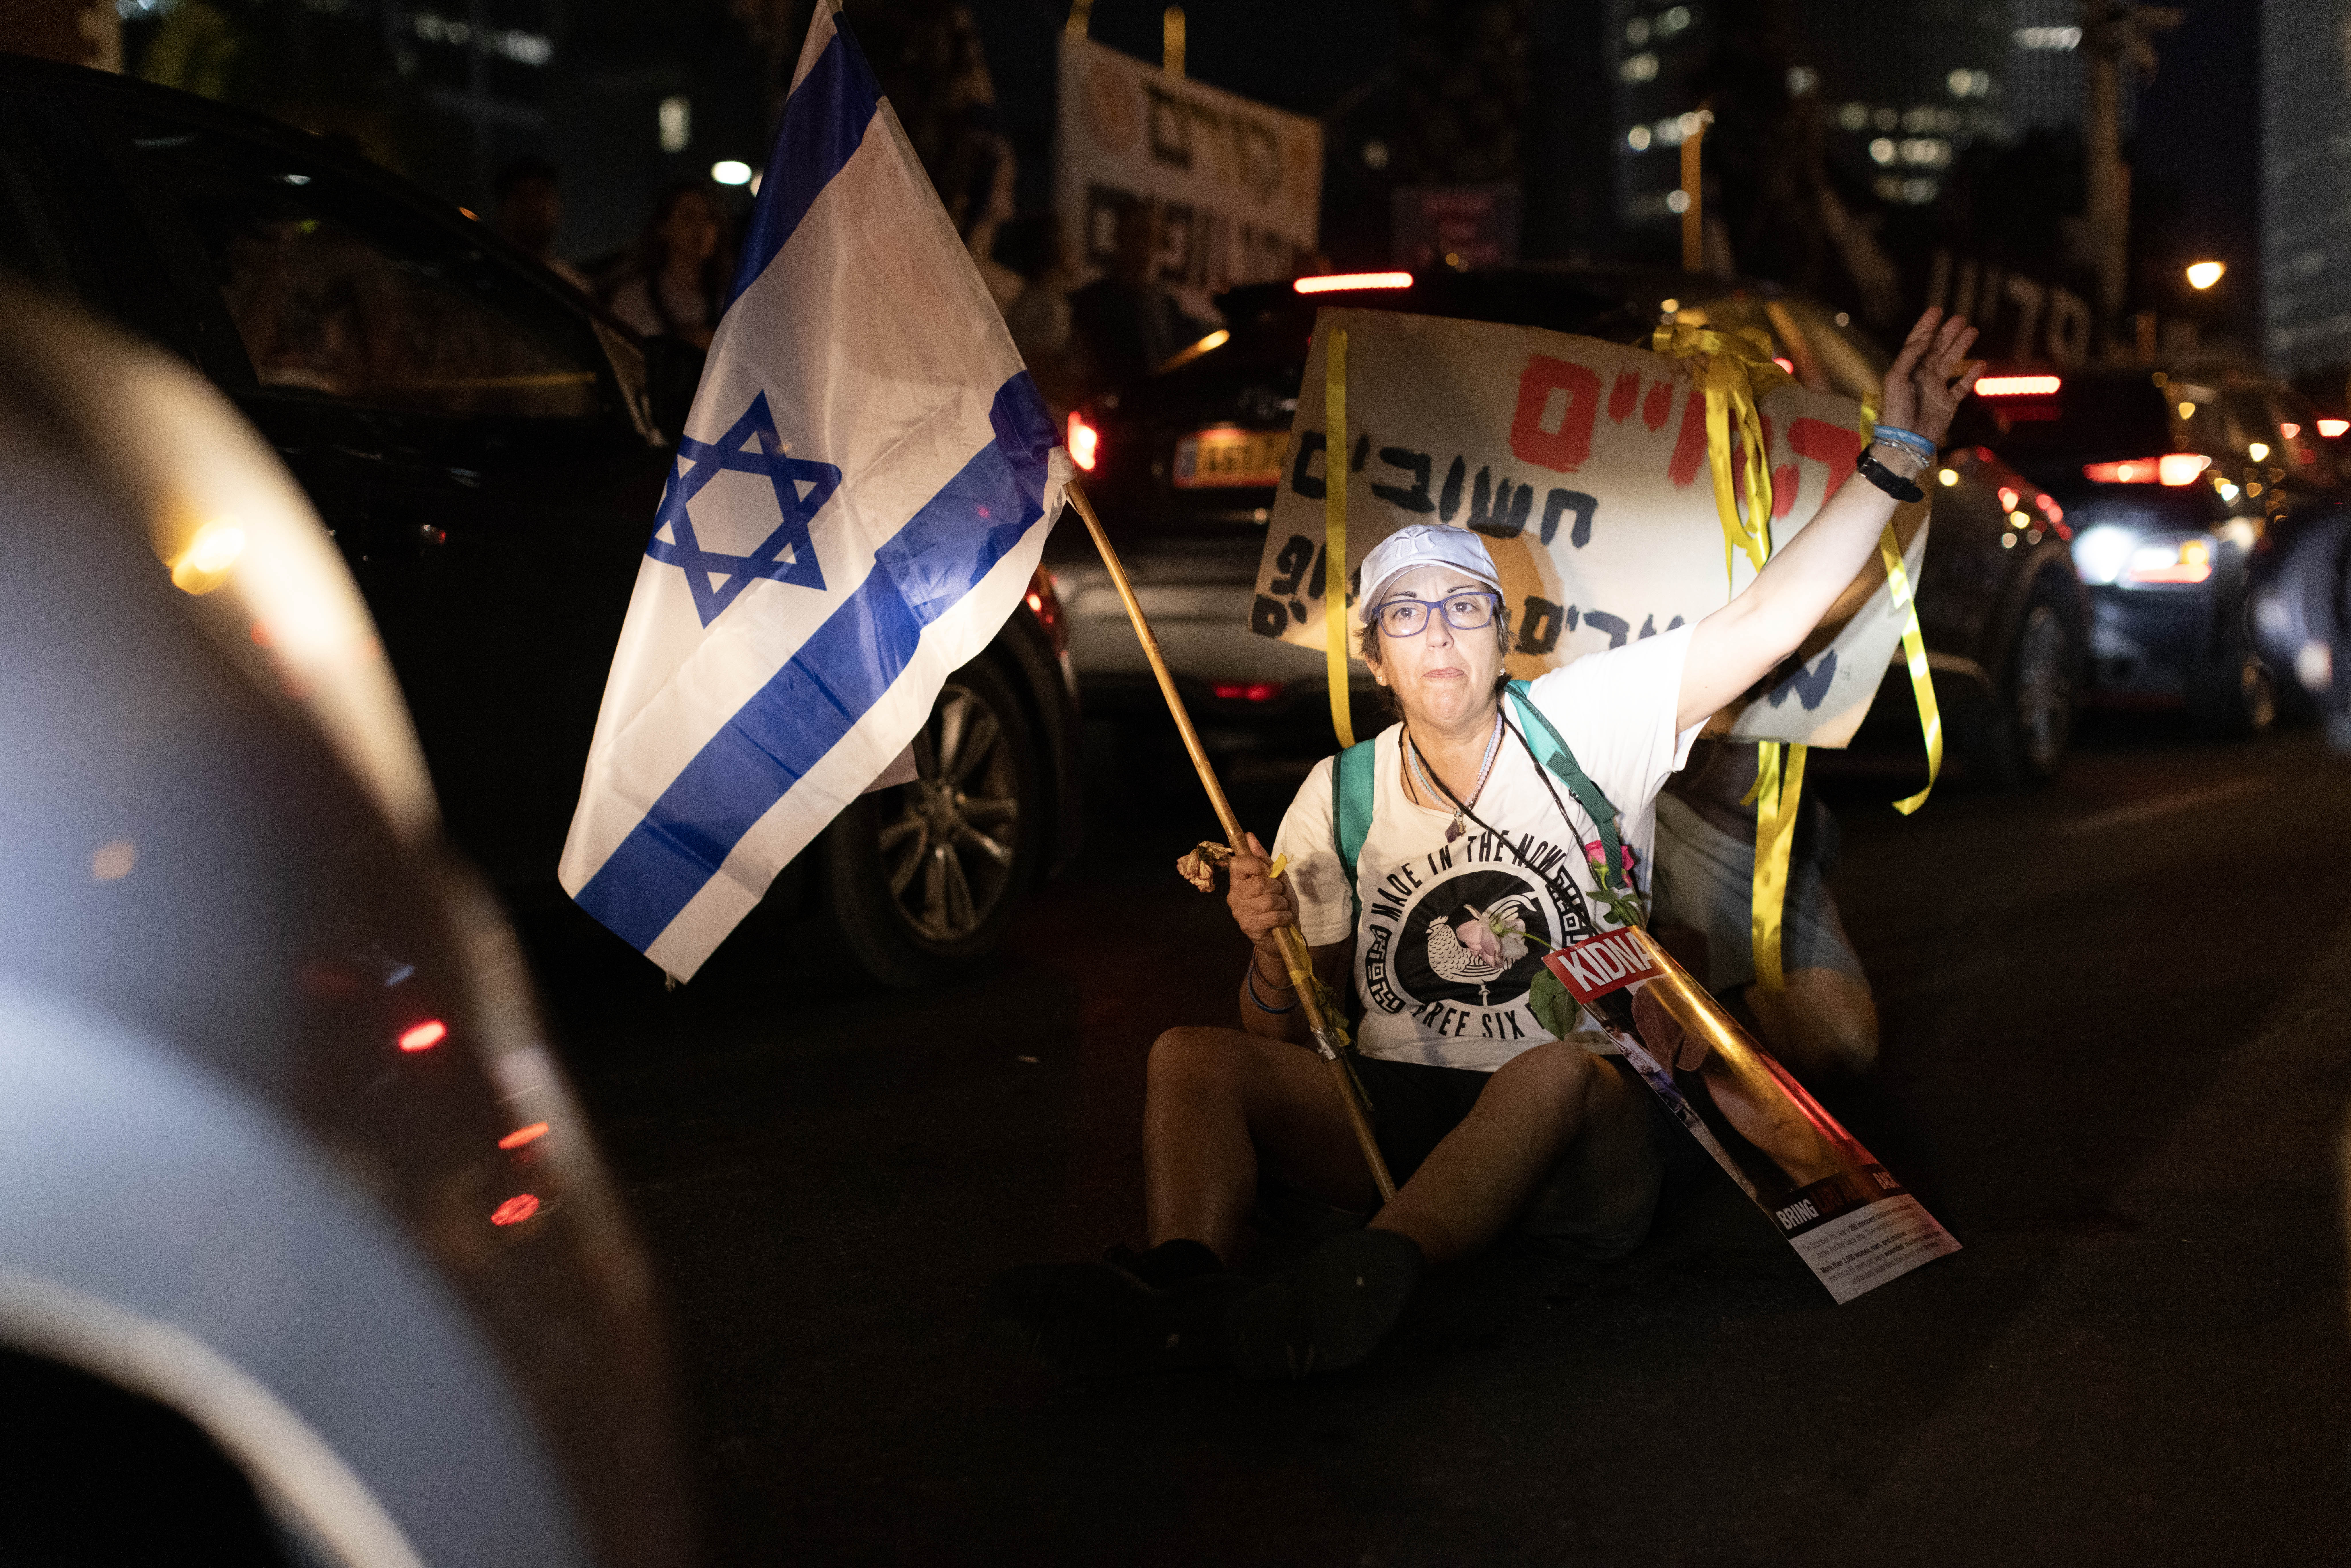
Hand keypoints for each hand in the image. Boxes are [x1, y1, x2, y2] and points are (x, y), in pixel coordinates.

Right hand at [1226, 832, 1293, 954]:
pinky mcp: (1249, 927)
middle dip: (1277, 888)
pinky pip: (1273, 916)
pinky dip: (1285, 917)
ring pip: (1268, 900)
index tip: (1268, 874)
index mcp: (1238, 881)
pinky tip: (1283, 919)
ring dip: (1282, 904)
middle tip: (1278, 895)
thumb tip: (1249, 835)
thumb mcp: (1276, 877)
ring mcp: (1239, 913)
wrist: (1286, 932)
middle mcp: (1234, 896)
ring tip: (1280, 908)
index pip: (1238, 863)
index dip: (1257, 865)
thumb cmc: (1280, 902)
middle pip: (1258, 882)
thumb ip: (1262, 858)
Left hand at [1875, 308, 1983, 451]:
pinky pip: (1962, 387)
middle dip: (1948, 333)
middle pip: (1937, 349)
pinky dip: (1971, 376)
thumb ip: (1909, 357)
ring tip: (1972, 331)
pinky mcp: (1948, 404)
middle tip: (1959, 318)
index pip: (1918, 342)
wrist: (1905, 440)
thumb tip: (1923, 339)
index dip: (1927, 326)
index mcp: (1908, 369)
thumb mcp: (1896, 379)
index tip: (1936, 310)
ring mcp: (1936, 389)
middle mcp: (1922, 377)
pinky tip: (1980, 363)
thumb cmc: (1895, 412)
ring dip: (1961, 347)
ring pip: (1951, 362)